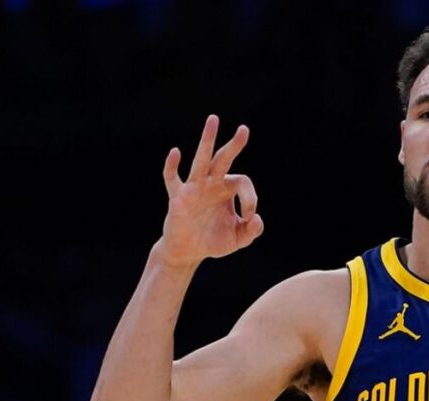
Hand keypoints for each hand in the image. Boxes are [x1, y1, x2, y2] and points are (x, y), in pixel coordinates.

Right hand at [159, 114, 262, 268]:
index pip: (243, 183)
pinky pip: (172, 178)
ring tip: (214, 120)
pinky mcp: (178, 197)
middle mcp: (211, 184)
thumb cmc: (212, 241)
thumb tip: (256, 218)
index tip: (249, 218)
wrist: (188, 252)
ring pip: (201, 161)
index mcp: (227, 189)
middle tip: (244, 129)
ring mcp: (194, 188)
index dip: (250, 199)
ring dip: (208, 140)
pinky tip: (175, 152)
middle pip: (223, 159)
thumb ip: (252, 231)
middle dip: (234, 145)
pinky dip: (172, 166)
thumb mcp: (237, 239)